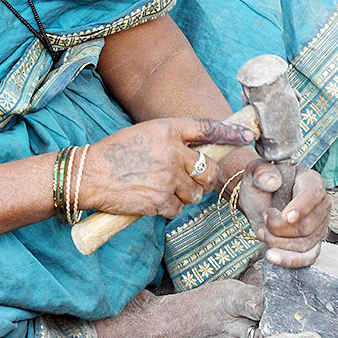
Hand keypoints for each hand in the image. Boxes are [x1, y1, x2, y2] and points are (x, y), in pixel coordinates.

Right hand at [81, 118, 253, 218]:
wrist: (89, 175)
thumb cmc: (113, 154)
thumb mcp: (144, 135)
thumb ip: (170, 141)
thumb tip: (196, 157)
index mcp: (167, 129)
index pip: (207, 128)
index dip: (230, 132)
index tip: (248, 135)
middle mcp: (172, 152)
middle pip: (208, 168)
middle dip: (206, 178)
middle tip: (196, 180)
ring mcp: (168, 177)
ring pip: (196, 192)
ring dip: (187, 195)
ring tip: (165, 190)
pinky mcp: (161, 200)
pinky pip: (179, 209)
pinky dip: (170, 209)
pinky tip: (154, 201)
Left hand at [238, 161, 329, 267]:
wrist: (258, 200)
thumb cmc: (261, 183)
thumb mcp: (256, 172)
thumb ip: (262, 173)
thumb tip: (273, 182)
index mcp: (311, 181)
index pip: (314, 195)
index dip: (301, 208)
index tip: (285, 216)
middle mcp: (321, 204)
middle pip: (307, 225)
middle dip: (279, 227)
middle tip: (265, 216)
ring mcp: (319, 226)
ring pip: (304, 244)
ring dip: (277, 242)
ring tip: (263, 230)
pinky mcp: (312, 243)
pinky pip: (307, 258)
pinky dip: (289, 260)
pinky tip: (272, 256)